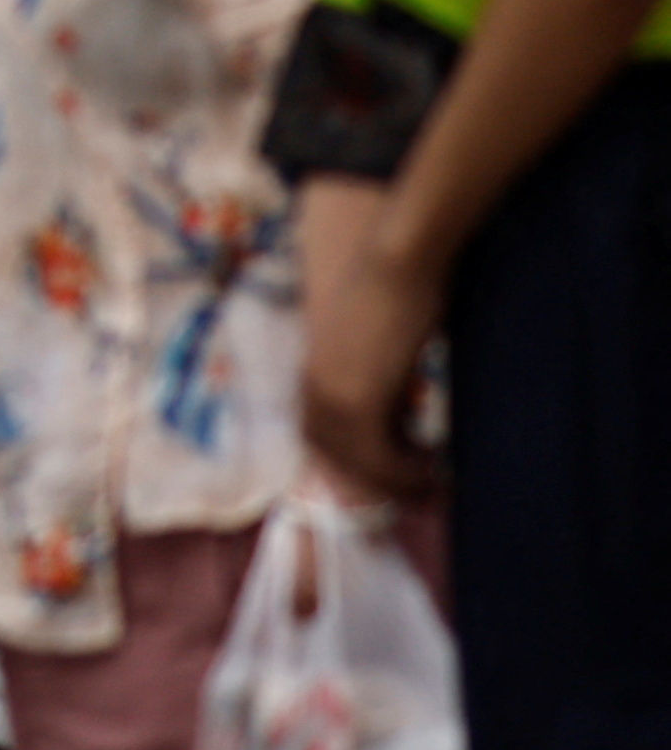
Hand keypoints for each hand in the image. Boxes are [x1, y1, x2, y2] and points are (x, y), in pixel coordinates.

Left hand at [297, 179, 442, 499]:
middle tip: (417, 488)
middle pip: (334, 453)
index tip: (391, 471)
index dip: (352, 457)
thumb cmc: (395, 289)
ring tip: (433, 482)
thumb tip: (398, 408)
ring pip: (358, 461)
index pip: (318, 432)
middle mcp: (312, 385)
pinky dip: (405, 472)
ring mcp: (330, 395)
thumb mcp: (379, 344)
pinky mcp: (356, 401)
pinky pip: (377, 457)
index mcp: (312, 368)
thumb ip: (378, 377)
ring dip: (395, 479)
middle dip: (374, 477)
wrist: (395, 261)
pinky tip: (436, 468)